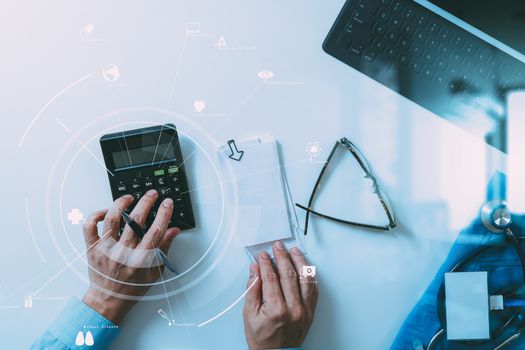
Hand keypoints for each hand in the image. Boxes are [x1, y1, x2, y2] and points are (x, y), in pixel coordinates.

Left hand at [81, 190, 179, 323]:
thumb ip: (164, 249)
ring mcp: (106, 249)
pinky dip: (96, 215)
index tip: (167, 203)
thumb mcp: (155, 271)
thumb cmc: (131, 287)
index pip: (156, 230)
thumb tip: (172, 230)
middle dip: (147, 202)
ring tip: (129, 198)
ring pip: (112, 218)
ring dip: (122, 203)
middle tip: (152, 194)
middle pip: (136, 219)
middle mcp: (122, 253)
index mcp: (140, 260)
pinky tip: (106, 211)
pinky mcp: (92, 248)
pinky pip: (90, 226)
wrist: (108, 300)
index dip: (164, 213)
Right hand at [243, 241, 318, 348]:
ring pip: (305, 279)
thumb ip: (252, 290)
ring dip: (299, 262)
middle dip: (282, 257)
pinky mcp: (310, 312)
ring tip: (294, 251)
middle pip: (289, 274)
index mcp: (276, 309)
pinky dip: (309, 276)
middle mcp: (293, 308)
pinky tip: (305, 267)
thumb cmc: (262, 339)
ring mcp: (304, 310)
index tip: (263, 255)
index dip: (266, 263)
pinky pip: (313, 290)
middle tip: (278, 247)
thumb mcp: (249, 315)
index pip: (271, 278)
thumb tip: (255, 270)